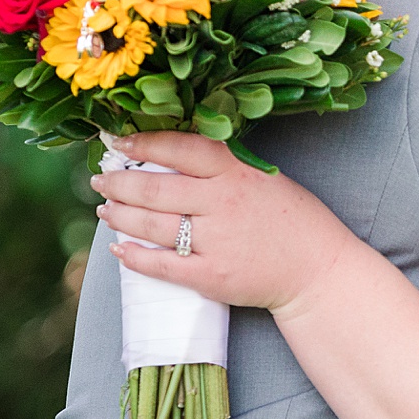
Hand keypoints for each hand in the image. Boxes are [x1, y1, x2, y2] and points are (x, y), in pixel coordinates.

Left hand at [93, 132, 360, 317]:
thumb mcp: (263, 177)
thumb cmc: (292, 221)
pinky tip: (120, 249)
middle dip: (118, 183)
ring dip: (120, 217)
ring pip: (152, 226)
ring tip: (105, 210)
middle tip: (100, 180)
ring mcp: (216, 242)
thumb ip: (221, 167)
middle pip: (154, 189)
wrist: (318, 271)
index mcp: (235, 173)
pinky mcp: (212, 277)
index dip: (142, 143)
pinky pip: (162, 266)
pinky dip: (135, 257)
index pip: (178, 149)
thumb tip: (169, 156)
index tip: (117, 142)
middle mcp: (222, 204)